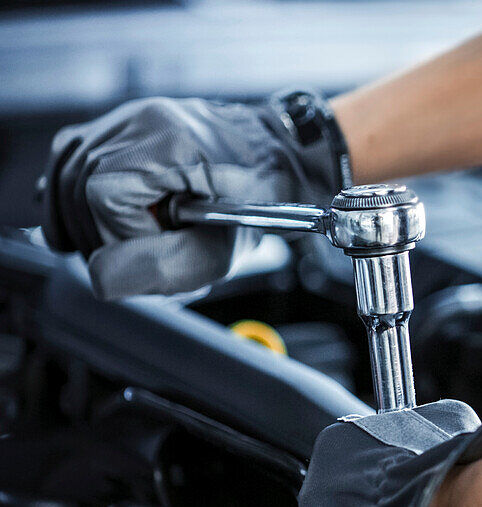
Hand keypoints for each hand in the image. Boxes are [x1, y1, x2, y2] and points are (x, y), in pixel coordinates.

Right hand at [41, 90, 347, 298]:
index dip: (122, 233)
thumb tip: (99, 275)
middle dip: (103, 232)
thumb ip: (163, 267)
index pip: (100, 196)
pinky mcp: (119, 126)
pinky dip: (74, 196)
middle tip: (148, 246)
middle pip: (74, 186)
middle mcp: (143, 120)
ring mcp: (128, 118)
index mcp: (172, 141)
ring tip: (132, 236)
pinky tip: (100, 218)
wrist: (281, 160)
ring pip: (64, 175)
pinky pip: (70, 160)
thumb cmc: (260, 201)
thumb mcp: (224, 248)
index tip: (161, 242)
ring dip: (86, 219)